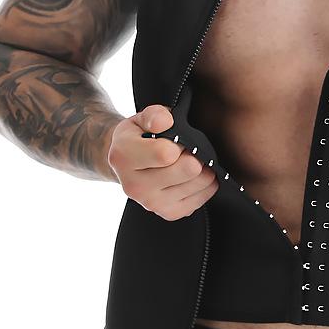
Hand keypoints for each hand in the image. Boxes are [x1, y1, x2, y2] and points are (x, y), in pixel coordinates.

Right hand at [107, 105, 217, 219]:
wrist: (128, 163)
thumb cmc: (139, 136)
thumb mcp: (141, 118)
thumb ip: (154, 114)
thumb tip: (166, 122)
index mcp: (123, 157)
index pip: (167, 153)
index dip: (180, 141)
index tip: (176, 139)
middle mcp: (134, 186)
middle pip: (189, 169)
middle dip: (195, 154)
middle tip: (187, 150)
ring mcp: (151, 204)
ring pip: (200, 183)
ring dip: (204, 168)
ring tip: (191, 160)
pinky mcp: (168, 213)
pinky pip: (202, 198)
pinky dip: (204, 185)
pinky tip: (193, 176)